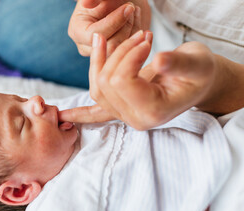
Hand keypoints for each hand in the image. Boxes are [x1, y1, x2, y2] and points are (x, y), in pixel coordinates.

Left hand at [60, 31, 229, 129]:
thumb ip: (178, 64)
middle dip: (118, 53)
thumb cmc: (200, 72)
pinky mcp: (121, 109)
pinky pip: (97, 113)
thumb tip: (159, 61)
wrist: (199, 82)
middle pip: (107, 83)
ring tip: (103, 39)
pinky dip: (81, 113)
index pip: (123, 81)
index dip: (130, 55)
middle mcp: (135, 118)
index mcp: (153, 111)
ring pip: (97, 89)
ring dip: (99, 63)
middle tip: (140, 36)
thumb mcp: (196, 63)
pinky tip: (65, 114)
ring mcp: (126, 115)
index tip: (147, 39)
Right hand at [68, 0, 148, 56]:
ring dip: (134, 29)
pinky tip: (137, 21)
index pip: (96, 34)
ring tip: (135, 12)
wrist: (120, 4)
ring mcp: (101, 55)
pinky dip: (138, 37)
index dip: (115, 21)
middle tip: (132, 8)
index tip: (129, 7)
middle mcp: (86, 47)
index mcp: (77, 31)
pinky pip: (130, 53)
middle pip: (110, 46)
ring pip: (122, 51)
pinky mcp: (115, 58)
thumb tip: (86, 3)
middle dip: (125, 26)